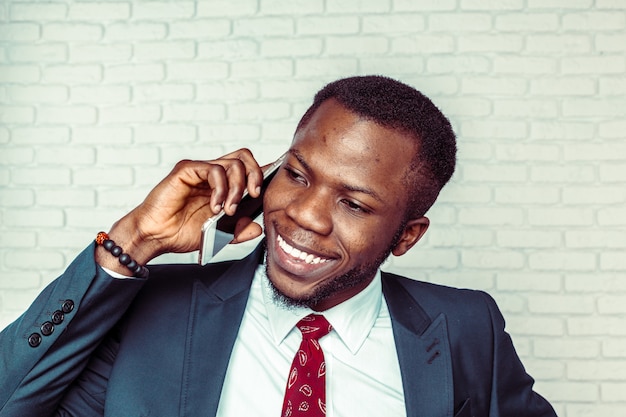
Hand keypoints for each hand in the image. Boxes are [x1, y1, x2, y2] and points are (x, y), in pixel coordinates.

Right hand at [98, 148, 263, 269]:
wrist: (156, 236)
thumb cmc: (182, 233)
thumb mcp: (220, 235)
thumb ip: (239, 230)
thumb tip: (258, 228)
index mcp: (223, 184)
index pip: (248, 169)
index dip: (263, 173)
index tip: (274, 184)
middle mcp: (213, 173)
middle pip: (244, 158)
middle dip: (256, 175)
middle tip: (255, 196)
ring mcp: (200, 169)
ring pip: (233, 163)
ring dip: (237, 188)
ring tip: (229, 211)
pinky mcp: (187, 169)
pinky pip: (213, 170)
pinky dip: (220, 189)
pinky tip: (215, 207)